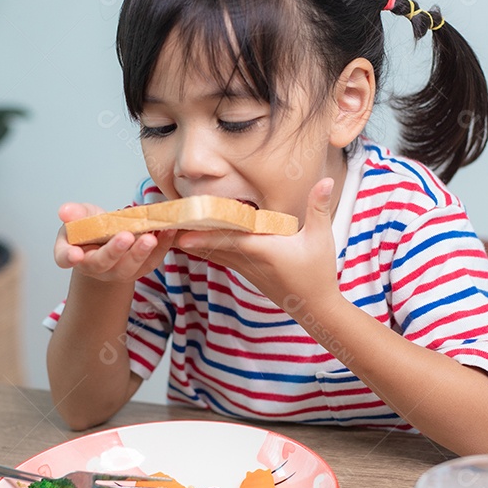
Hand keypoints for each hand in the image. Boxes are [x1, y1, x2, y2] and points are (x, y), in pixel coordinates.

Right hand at [54, 202, 175, 282]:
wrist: (109, 240)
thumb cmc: (91, 227)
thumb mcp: (80, 216)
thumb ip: (74, 214)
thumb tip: (65, 212)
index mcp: (73, 254)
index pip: (65, 258)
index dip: (69, 256)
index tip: (75, 254)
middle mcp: (94, 268)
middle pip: (104, 263)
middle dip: (115, 250)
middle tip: (126, 236)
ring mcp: (117, 271)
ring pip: (129, 267)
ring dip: (141, 252)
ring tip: (151, 237)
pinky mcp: (139, 269)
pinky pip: (150, 262)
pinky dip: (161, 247)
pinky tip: (168, 231)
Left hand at [174, 179, 339, 309]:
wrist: (314, 307)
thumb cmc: (318, 273)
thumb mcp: (321, 238)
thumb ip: (319, 207)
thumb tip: (326, 180)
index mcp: (263, 250)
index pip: (230, 240)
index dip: (205, 236)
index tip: (183, 233)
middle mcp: (249, 260)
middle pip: (212, 246)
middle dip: (187, 237)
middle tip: (162, 228)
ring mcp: (246, 268)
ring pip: (213, 253)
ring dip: (191, 243)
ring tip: (167, 232)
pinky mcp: (247, 272)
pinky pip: (220, 258)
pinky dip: (204, 249)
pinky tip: (189, 243)